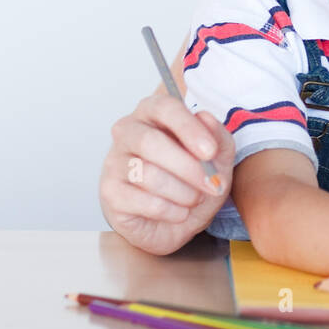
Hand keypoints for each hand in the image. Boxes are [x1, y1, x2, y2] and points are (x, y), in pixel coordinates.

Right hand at [99, 92, 236, 254]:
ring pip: (147, 174)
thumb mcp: (217, 157)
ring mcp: (115, 161)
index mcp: (153, 112)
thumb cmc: (191, 179)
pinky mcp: (110, 192)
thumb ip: (218, 135)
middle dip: (187, 167)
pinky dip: (170, 210)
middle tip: (210, 183)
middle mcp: (128, 131)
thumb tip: (206, 118)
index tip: (210, 151)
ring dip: (182, 192)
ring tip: (194, 199)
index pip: (165, 107)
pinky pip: (142, 201)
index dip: (189, 129)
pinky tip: (179, 211)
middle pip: (150, 142)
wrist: (174, 221)